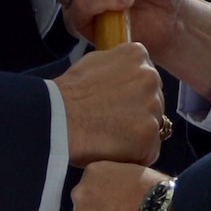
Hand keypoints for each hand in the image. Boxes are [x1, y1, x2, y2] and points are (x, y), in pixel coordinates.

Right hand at [54, 42, 164, 166]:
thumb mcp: (94, 61)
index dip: (131, 95)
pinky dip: (135, 155)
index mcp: (137, 55)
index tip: (115, 104)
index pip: (146, 78)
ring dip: (137, 135)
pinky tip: (114, 150)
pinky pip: (149, 151)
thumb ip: (119, 64)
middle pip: (154, 101)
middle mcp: (150, 76)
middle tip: (112, 122)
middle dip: (138, 113)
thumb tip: (128, 71)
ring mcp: (152, 106)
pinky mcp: (149, 134)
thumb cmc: (69, 93)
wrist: (57, 119)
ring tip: (110, 137)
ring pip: (153, 126)